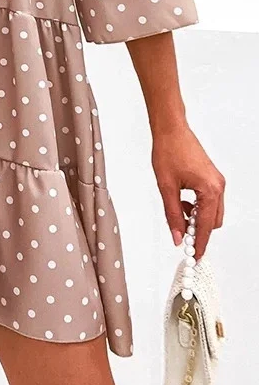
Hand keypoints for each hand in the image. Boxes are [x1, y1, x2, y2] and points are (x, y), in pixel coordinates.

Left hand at [152, 124, 224, 259]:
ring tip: (178, 211)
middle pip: (213, 221)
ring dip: (197, 217)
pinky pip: (209, 200)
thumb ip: (172, 214)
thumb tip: (176, 236)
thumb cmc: (168, 150)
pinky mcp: (212, 177)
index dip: (199, 243)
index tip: (194, 256)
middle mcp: (218, 186)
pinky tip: (183, 202)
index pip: (206, 226)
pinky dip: (198, 206)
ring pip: (212, 211)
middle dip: (198, 230)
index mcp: (209, 189)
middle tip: (181, 234)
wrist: (171, 129)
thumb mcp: (166, 187)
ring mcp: (217, 181)